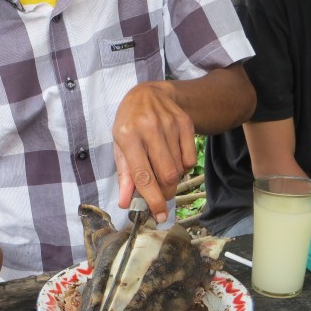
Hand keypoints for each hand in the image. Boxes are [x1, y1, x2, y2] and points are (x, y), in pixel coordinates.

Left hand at [113, 81, 196, 222]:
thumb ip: (124, 176)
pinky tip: (173, 158)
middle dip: (165, 192)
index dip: (152, 199)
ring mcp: (169, 124)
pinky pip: (190, 160)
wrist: (148, 94)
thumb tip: (126, 203)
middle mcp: (149, 128)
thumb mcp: (119, 147)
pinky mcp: (185, 123)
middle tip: (160, 194)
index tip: (159, 215)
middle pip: (166, 175)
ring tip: (163, 170)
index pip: (143, 176)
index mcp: (128, 136)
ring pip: (179, 169)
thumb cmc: (129, 125)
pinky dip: (183, 167)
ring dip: (173, 179)